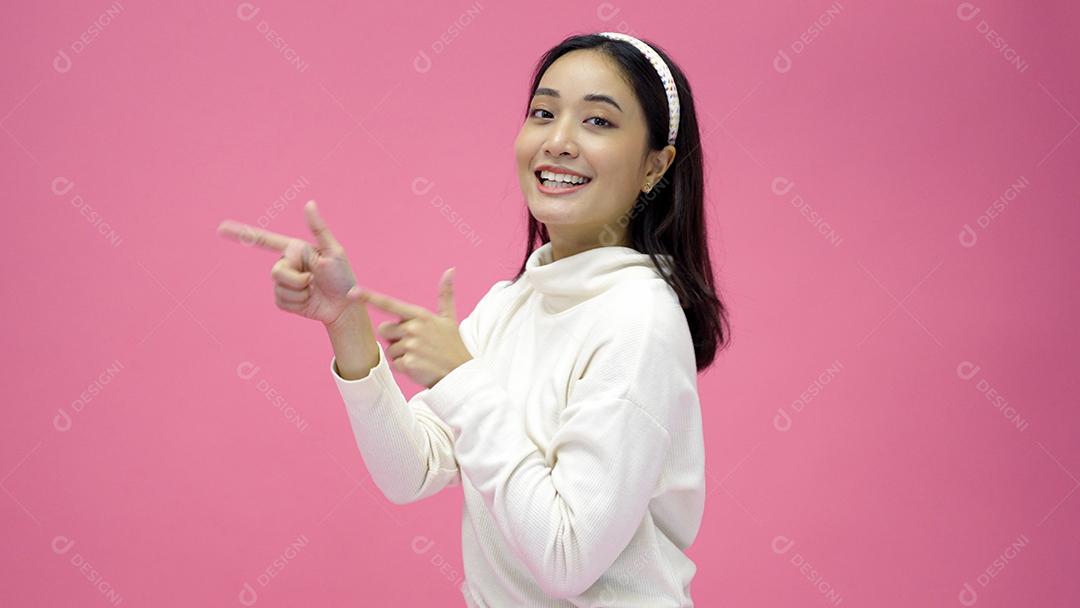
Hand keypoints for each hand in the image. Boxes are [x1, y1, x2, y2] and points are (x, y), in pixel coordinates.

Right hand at [217, 200, 364, 325]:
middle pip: (276, 271)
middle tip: (314, 280)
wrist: (344, 307)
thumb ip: (319, 229)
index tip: (220, 228)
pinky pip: (281, 301)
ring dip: (300, 292)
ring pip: (279, 288)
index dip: (242, 234)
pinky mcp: (284, 300)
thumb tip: (309, 203)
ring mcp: (284, 283)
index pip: (265, 240)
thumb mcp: (334, 252)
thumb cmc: (343, 277)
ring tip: (313, 290)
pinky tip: (308, 301)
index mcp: (295, 249)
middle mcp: (287, 264)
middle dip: (297, 279)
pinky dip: (297, 303)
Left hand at [358, 268, 472, 388]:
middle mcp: (414, 328)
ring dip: (400, 355)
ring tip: (420, 357)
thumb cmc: (453, 345)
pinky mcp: (408, 363)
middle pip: (384, 330)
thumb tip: (450, 270)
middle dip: (394, 338)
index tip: (352, 292)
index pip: (389, 304)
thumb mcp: (449, 319)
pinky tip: (420, 367)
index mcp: (420, 315)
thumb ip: (446, 294)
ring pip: (389, 349)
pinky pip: (395, 364)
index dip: (369, 297)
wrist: (462, 374)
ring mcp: (411, 346)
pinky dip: (404, 368)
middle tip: (415, 345)